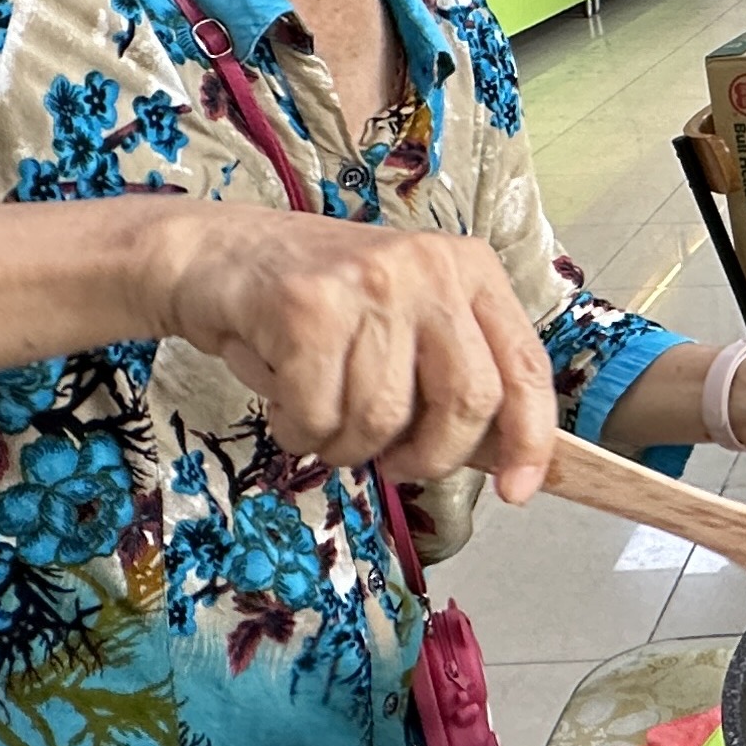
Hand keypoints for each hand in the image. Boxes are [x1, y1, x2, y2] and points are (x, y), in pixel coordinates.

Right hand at [133, 201, 562, 499]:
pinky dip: (298, 429)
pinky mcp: (308, 306)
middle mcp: (430, 267)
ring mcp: (370, 282)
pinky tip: (285, 396)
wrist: (216, 254)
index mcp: (470, 271)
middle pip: (467, 402)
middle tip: (392, 462)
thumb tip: (507, 461)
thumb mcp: (406, 325)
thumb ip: (454, 379)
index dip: (530, 439)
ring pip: (382, 419)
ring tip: (319, 409)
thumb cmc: (319, 306)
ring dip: (344, 444)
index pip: (524, 367)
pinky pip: (318, 416)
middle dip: (429, 456)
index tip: (518, 490)